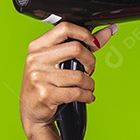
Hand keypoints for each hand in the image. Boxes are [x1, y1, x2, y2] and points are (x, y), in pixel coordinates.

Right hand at [20, 21, 117, 137]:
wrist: (32, 112)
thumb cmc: (45, 83)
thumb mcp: (57, 61)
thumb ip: (83, 45)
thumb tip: (108, 31)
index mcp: (37, 46)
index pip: (65, 28)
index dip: (85, 34)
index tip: (94, 44)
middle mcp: (35, 59)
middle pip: (76, 49)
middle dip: (91, 61)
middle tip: (90, 69)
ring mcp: (39, 77)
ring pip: (80, 75)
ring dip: (90, 84)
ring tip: (86, 87)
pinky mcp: (45, 94)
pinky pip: (77, 93)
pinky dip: (87, 96)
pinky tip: (85, 97)